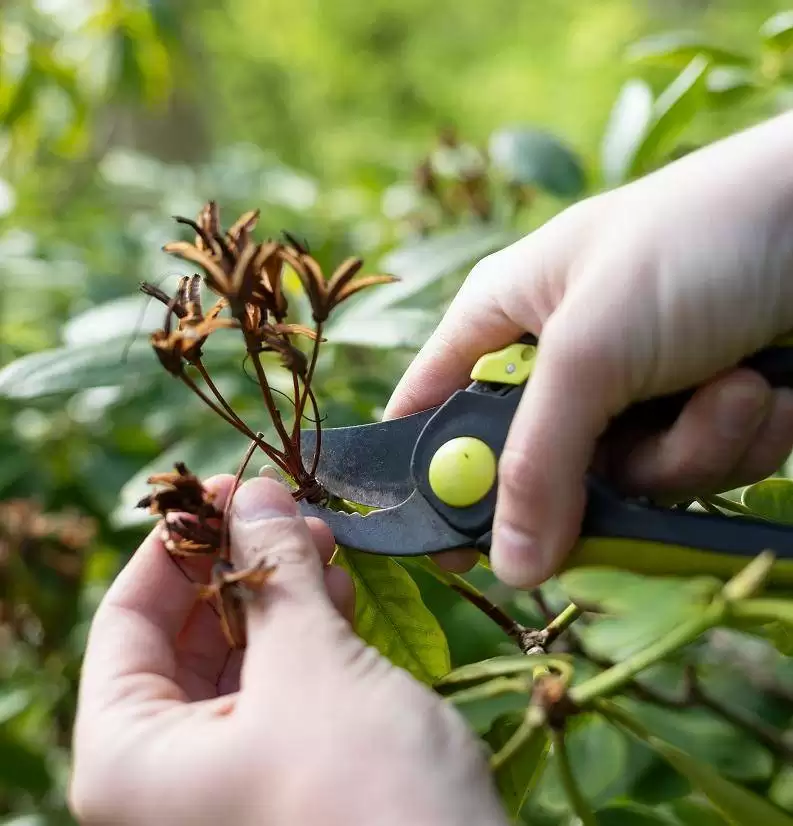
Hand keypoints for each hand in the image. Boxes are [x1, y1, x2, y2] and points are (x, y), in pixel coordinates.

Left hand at [69, 476, 506, 825]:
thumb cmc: (363, 791)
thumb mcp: (311, 665)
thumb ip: (276, 572)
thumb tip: (256, 493)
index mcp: (129, 758)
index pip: (126, 619)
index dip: (175, 545)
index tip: (224, 486)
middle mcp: (165, 774)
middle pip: (184, 635)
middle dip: (238, 563)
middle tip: (285, 509)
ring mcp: (226, 778)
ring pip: (238, 655)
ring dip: (279, 592)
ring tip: (322, 542)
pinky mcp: (283, 775)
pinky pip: (278, 685)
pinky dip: (304, 633)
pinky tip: (336, 595)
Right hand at [386, 111, 792, 587]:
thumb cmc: (694, 244)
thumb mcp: (594, 347)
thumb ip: (540, 461)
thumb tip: (510, 569)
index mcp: (503, 316)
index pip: (433, 407)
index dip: (432, 476)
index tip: (449, 544)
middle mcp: (561, 360)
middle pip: (536, 469)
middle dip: (599, 472)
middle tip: (626, 469)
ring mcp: (629, 391)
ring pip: (629, 482)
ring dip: (691, 447)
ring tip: (732, 384)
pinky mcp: (694, 411)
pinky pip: (696, 470)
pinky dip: (737, 439)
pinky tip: (764, 386)